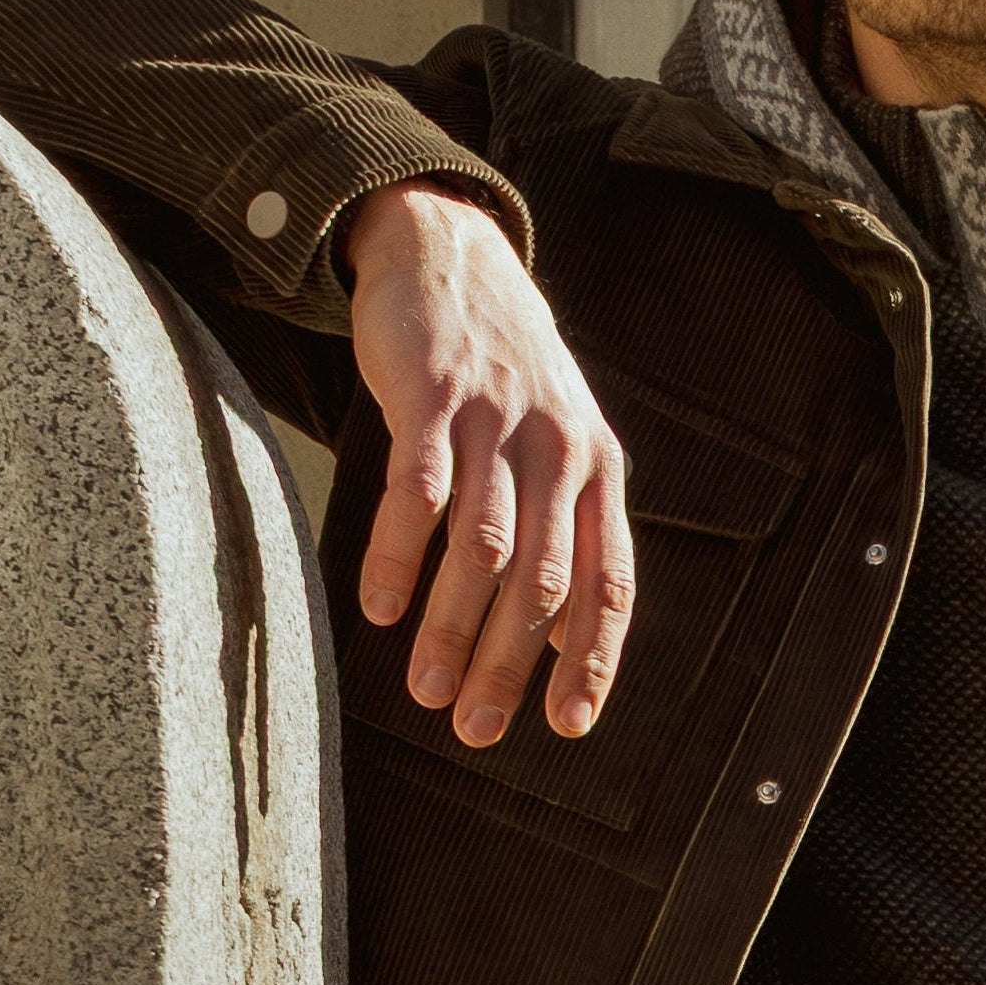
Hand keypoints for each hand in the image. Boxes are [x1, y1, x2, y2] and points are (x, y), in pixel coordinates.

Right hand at [338, 182, 634, 743]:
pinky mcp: (431, 395)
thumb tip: (572, 644)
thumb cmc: (507, 378)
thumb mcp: (561, 448)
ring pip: (481, 547)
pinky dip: (396, 556)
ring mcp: (495, 421)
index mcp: (598, 473)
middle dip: (510, 665)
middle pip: (542, 581)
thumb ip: (570, 535)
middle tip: (475, 728)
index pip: (608, 583)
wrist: (453, 256)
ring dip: (451, 627)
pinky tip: (377, 609)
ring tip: (424, 689)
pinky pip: (415, 492)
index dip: (592, 660)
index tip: (565, 726)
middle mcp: (557, 451)